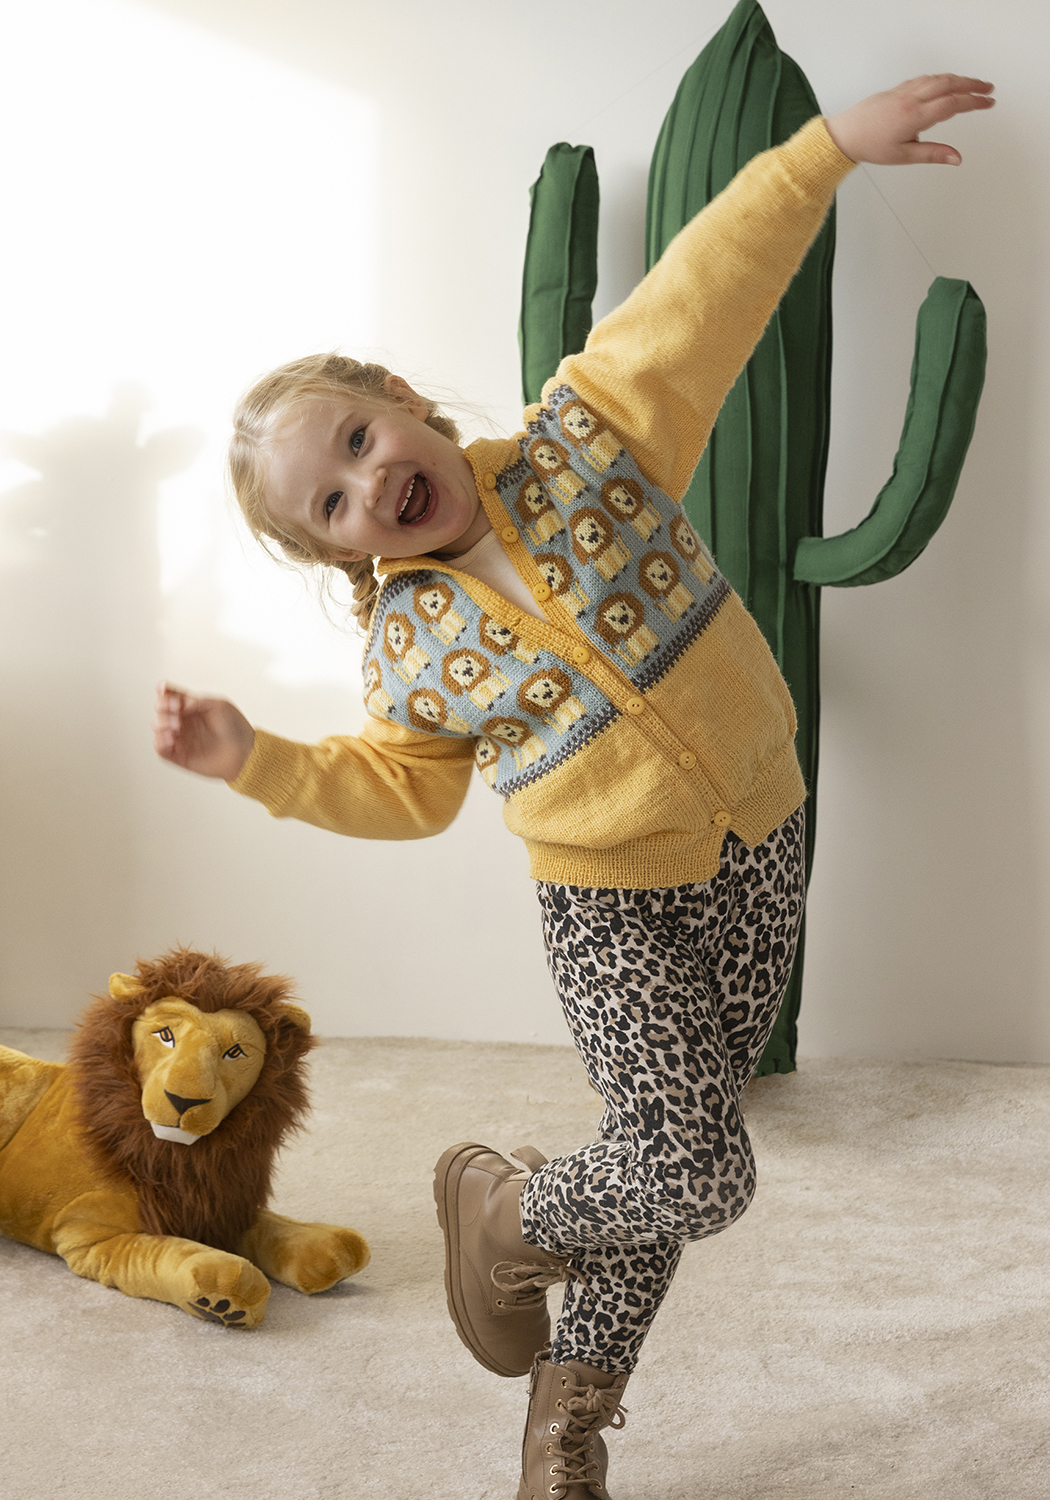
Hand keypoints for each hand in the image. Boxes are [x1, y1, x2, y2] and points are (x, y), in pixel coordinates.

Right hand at [153, 682, 254, 780]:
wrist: (244, 754)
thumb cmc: (236, 729)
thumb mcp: (220, 705)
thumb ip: (198, 700)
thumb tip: (180, 703)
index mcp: (192, 706)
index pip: (171, 694)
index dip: (164, 690)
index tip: (164, 689)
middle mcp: (184, 721)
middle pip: (160, 708)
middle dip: (163, 706)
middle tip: (177, 711)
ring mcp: (180, 738)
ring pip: (157, 726)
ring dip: (162, 723)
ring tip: (177, 726)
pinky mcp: (179, 755)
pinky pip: (160, 748)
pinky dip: (160, 742)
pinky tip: (172, 739)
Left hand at [826, 74, 994, 166]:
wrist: (845, 134)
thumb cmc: (870, 146)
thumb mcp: (904, 156)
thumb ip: (933, 154)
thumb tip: (957, 158)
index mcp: (915, 116)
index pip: (953, 104)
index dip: (974, 102)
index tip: (989, 102)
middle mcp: (911, 99)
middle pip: (949, 84)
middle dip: (972, 85)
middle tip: (989, 89)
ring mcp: (905, 91)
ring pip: (938, 78)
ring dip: (959, 79)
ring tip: (974, 84)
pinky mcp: (898, 89)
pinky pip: (925, 78)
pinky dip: (942, 78)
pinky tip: (947, 81)